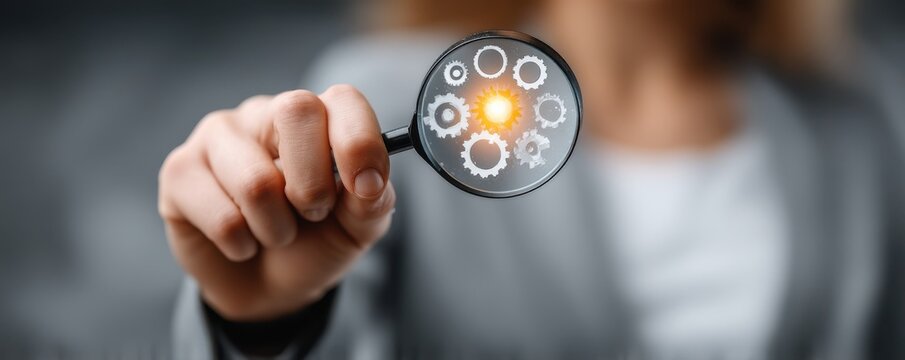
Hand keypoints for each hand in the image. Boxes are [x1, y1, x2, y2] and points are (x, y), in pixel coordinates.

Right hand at [159, 85, 394, 320]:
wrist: (266, 288)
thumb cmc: (315, 242)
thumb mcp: (357, 226)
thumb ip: (372, 200)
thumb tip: (368, 181)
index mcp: (318, 116)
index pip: (342, 99)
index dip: (359, 141)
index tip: (366, 187)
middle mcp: (266, 113)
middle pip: (296, 111)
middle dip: (314, 184)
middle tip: (312, 213)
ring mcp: (217, 135)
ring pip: (257, 180)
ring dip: (277, 229)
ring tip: (276, 233)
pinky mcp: (179, 170)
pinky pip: (222, 217)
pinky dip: (242, 245)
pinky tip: (241, 241)